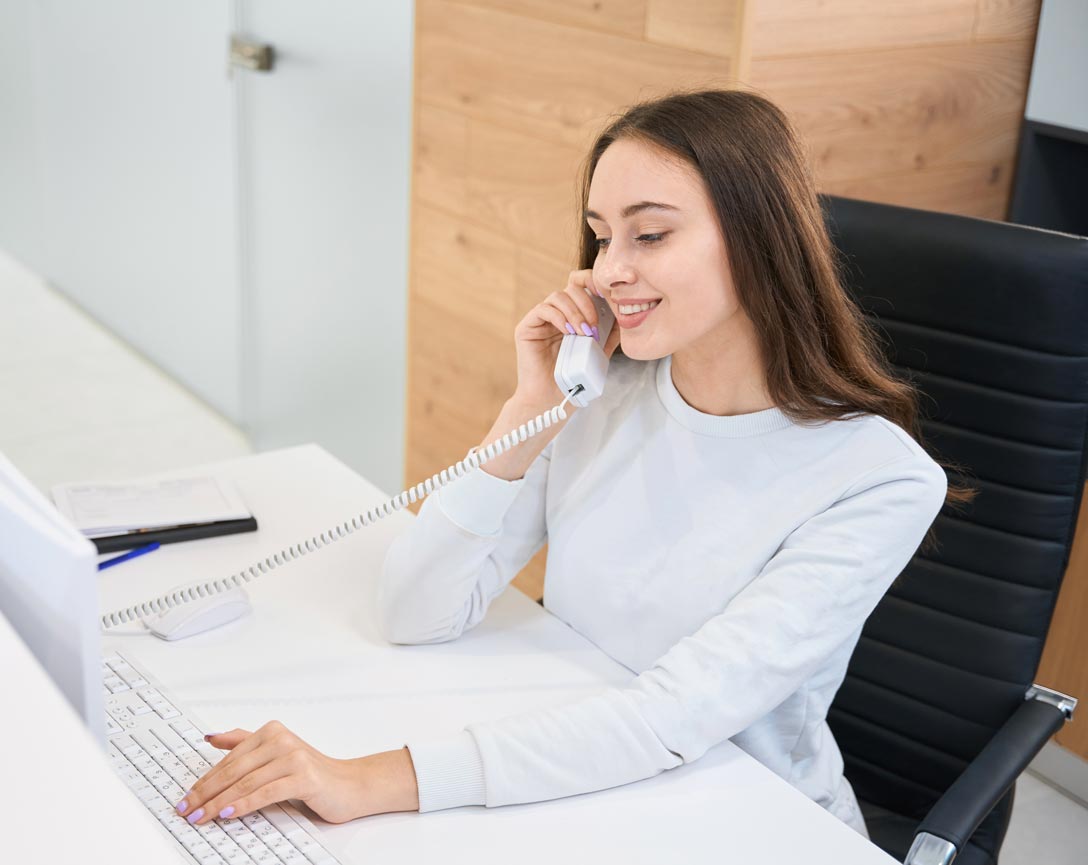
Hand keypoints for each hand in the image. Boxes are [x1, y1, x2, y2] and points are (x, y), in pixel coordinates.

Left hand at [174, 721, 418, 825]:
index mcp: (272, 731)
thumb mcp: (276, 753)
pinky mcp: (303, 777)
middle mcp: (282, 739)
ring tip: (200, 816)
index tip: (187, 797)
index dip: (204, 780)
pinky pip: (265, 792)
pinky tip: (228, 813)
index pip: (229, 759)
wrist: (350, 785)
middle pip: (234, 770)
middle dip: (205, 793)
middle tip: (186, 809)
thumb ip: (244, 742)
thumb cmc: (312, 773)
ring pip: (246, 782)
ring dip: (218, 803)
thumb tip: (211, 736)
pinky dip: (243, 804)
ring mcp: (293, 757)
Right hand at [512, 269, 620, 403]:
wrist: (552, 401)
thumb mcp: (599, 352)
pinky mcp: (527, 327)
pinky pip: (543, 310)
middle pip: (571, 287)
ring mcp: (541, 320)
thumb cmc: (575, 380)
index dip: (592, 282)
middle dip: (587, 303)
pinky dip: (559, 317)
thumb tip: (623, 313)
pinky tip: (568, 332)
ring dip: (575, 312)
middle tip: (593, 326)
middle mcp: (556, 314)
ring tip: (583, 332)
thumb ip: (610, 333)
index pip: (581, 286)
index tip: (607, 295)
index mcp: (573, 315)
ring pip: (558, 296)